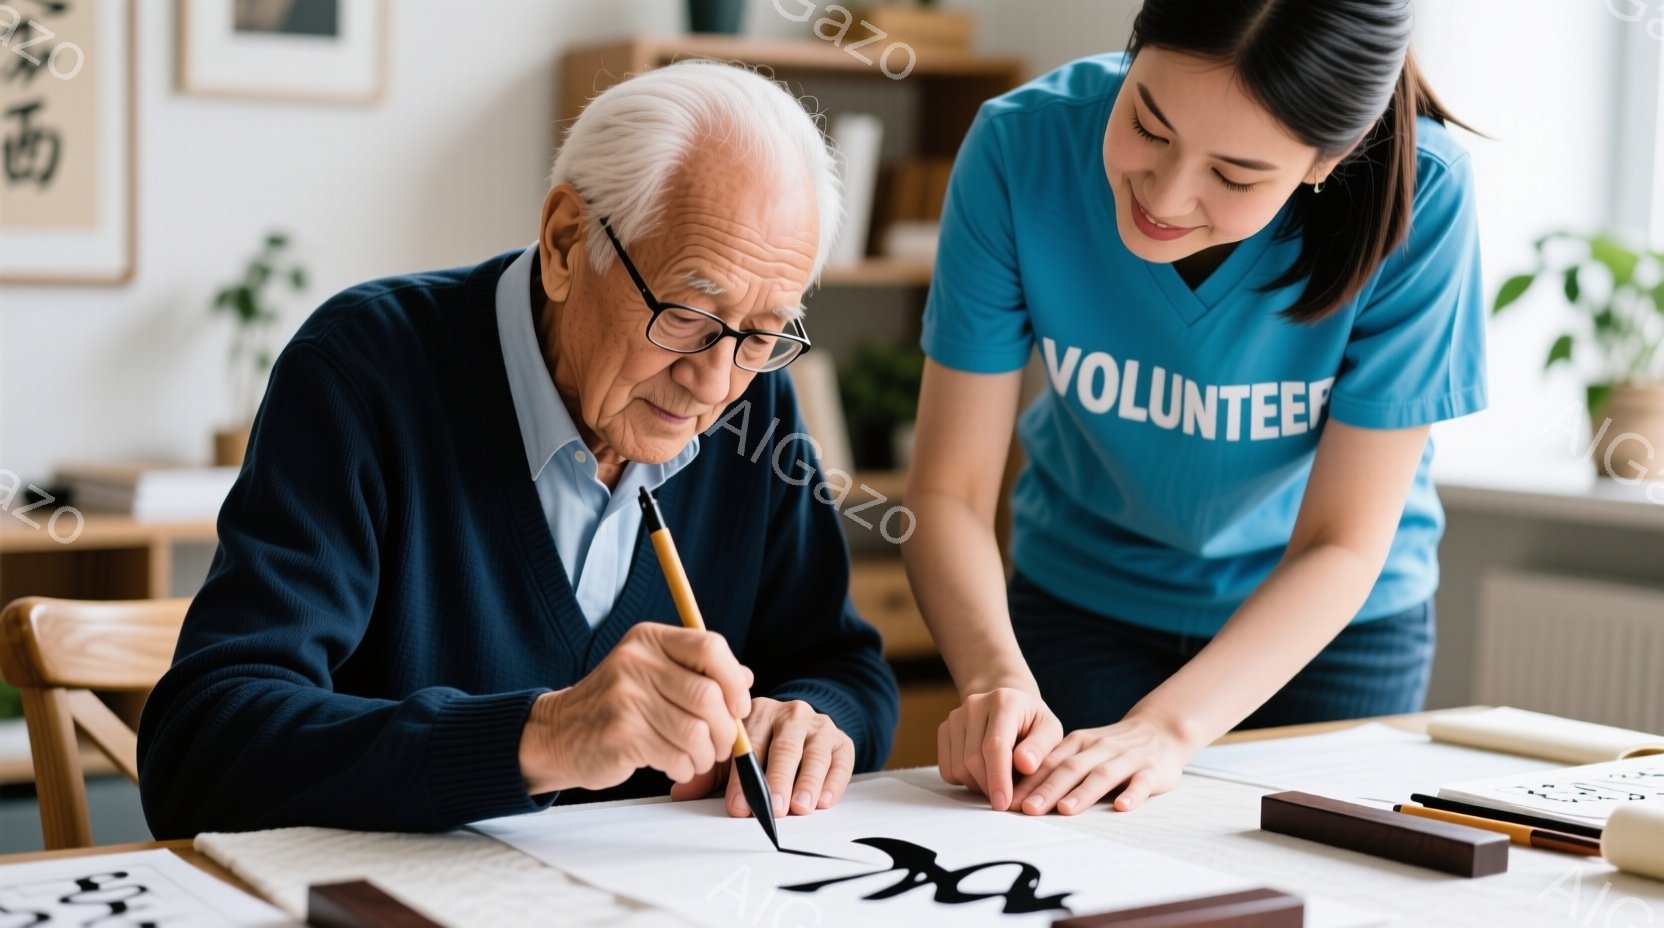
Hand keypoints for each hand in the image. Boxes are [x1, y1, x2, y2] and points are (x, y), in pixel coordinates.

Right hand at [518, 623, 752, 793]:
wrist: (556, 734)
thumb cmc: (614, 706)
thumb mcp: (651, 674)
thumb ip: (696, 671)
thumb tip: (745, 678)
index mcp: (648, 640)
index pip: (710, 647)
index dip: (734, 680)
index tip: (738, 706)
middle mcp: (635, 662)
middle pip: (708, 695)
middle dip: (724, 729)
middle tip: (721, 745)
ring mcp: (625, 698)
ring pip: (696, 731)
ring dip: (706, 754)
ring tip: (698, 759)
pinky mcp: (620, 735)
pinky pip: (676, 755)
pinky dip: (685, 767)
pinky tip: (676, 766)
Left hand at [669, 697, 854, 818]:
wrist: (804, 729)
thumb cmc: (763, 747)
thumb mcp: (733, 757)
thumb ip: (710, 773)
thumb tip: (682, 794)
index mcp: (757, 712)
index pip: (749, 744)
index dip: (742, 777)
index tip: (737, 806)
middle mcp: (790, 713)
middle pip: (784, 747)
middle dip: (777, 781)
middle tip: (774, 809)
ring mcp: (819, 726)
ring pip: (814, 754)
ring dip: (807, 782)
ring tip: (800, 807)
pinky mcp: (842, 741)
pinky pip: (840, 761)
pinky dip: (833, 782)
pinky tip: (823, 800)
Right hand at [937, 687, 1063, 811]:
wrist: (1010, 705)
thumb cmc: (1033, 723)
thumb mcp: (1050, 731)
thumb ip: (1041, 748)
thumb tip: (1025, 765)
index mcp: (1004, 702)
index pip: (995, 745)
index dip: (997, 777)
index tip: (1003, 803)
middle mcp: (975, 704)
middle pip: (972, 759)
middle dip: (988, 786)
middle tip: (1006, 798)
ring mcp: (956, 716)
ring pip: (958, 767)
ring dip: (978, 785)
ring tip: (998, 781)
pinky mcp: (944, 729)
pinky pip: (947, 769)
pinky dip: (964, 781)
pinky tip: (983, 773)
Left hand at [1007, 713, 1190, 815]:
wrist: (1161, 730)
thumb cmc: (1112, 749)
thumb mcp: (1083, 750)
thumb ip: (1057, 768)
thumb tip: (1019, 796)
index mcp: (1079, 743)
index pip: (1049, 763)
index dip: (1028, 782)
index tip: (1009, 802)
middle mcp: (1100, 748)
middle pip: (1070, 768)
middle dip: (1047, 789)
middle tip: (1027, 809)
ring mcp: (1127, 759)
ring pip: (1102, 775)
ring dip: (1082, 793)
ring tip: (1065, 810)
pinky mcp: (1152, 771)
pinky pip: (1142, 783)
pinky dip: (1132, 794)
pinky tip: (1121, 807)